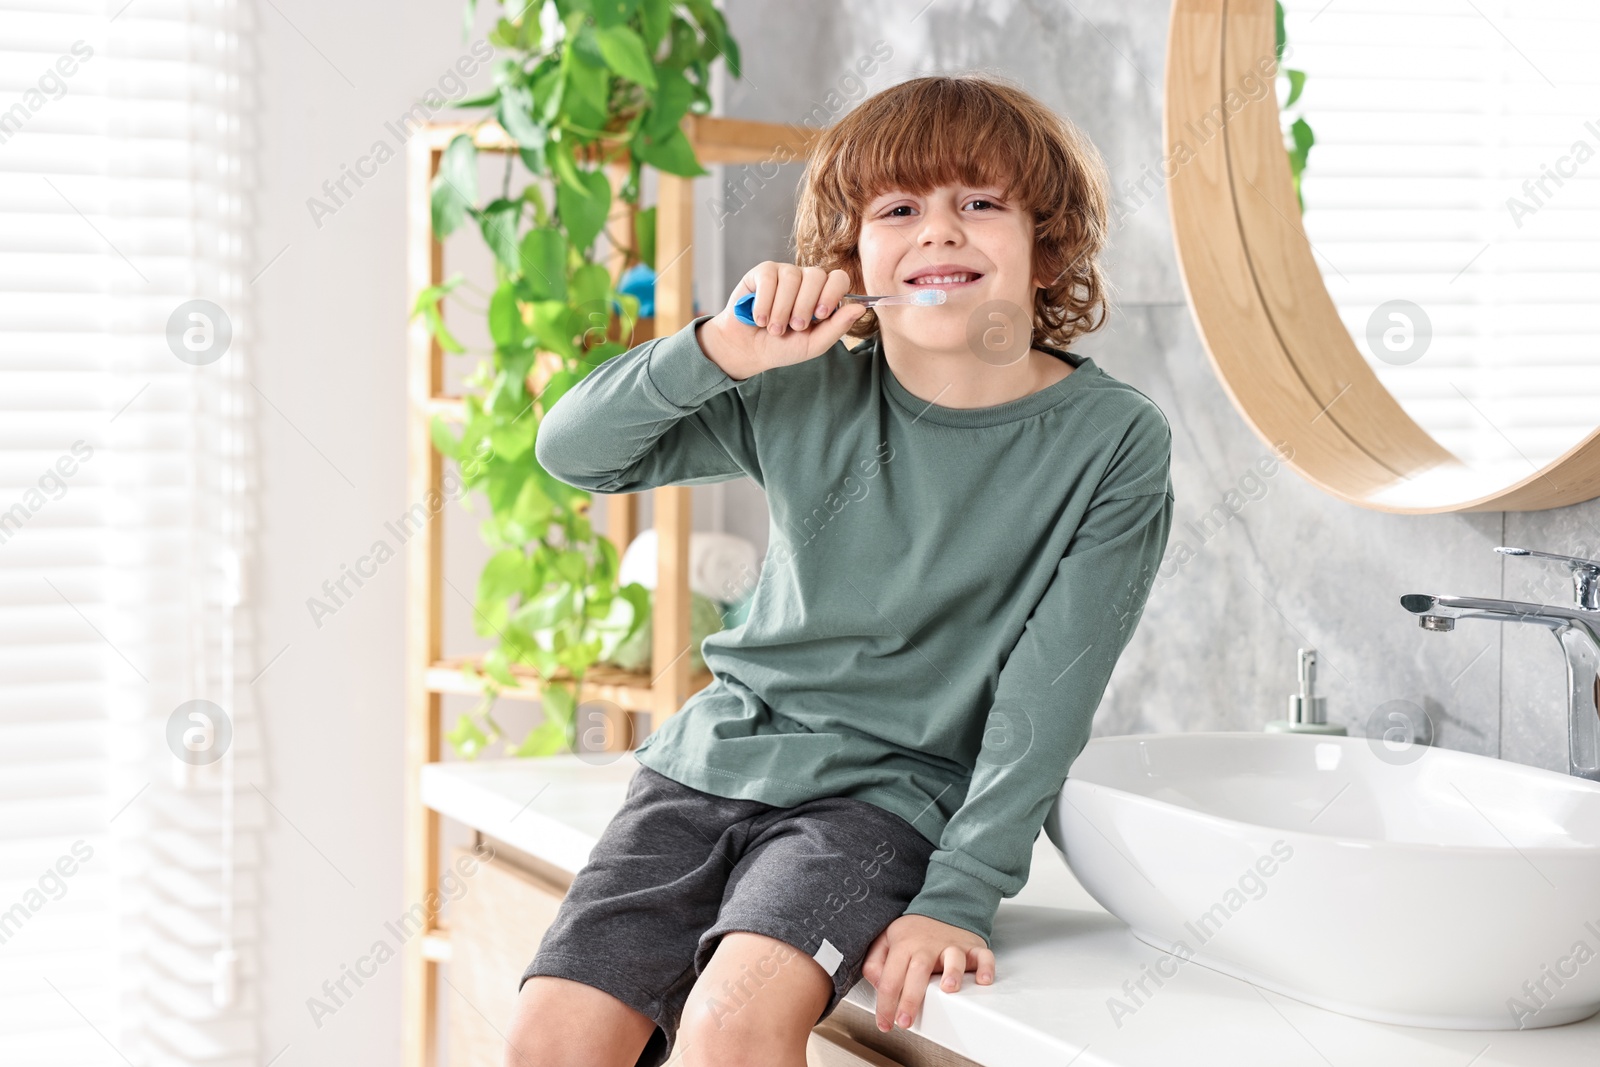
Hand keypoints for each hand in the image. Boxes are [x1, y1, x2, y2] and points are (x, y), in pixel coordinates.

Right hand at [697, 262, 867, 379]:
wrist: (748, 350)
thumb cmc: (782, 347)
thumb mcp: (813, 344)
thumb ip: (837, 327)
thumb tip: (861, 308)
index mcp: (823, 295)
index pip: (838, 279)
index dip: (831, 293)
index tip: (821, 314)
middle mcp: (806, 280)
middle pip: (816, 276)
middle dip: (804, 306)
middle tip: (794, 327)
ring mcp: (785, 273)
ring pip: (791, 278)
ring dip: (781, 309)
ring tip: (773, 329)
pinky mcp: (763, 272)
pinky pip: (769, 279)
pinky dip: (764, 303)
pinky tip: (759, 319)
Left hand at [861, 914, 995, 1032]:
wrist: (943, 906)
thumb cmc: (914, 931)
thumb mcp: (886, 940)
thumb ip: (874, 962)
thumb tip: (878, 986)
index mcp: (904, 945)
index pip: (890, 977)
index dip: (885, 1004)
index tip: (885, 1023)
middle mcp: (928, 946)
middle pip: (918, 970)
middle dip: (911, 998)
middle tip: (905, 1021)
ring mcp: (952, 946)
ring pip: (953, 958)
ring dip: (952, 974)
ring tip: (948, 990)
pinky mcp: (972, 948)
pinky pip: (983, 956)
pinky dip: (986, 968)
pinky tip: (983, 980)